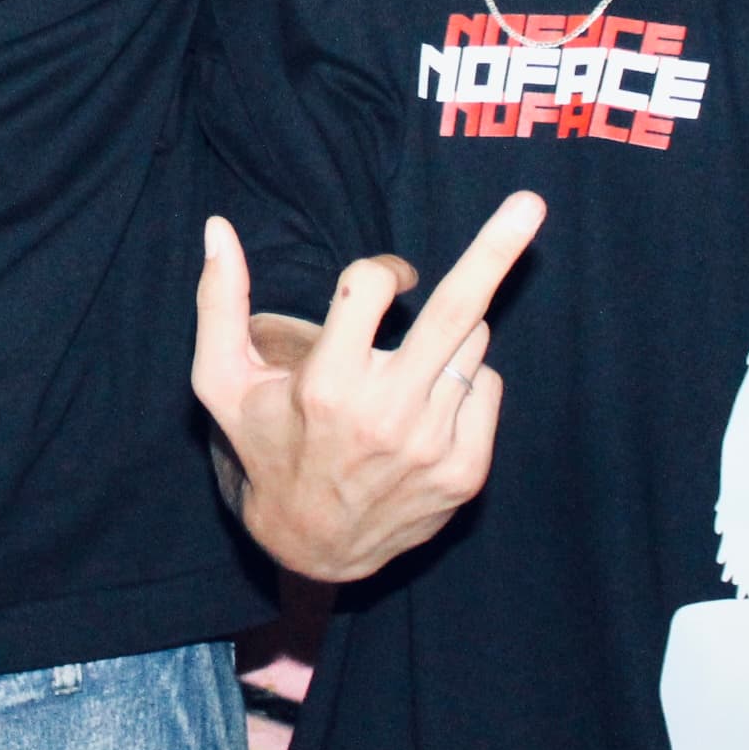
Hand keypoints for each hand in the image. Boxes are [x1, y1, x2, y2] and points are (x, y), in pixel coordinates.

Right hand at [191, 193, 543, 582]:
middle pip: (457, 312)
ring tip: (413, 364)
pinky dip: (464, 379)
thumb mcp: (222, 382)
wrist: (314, 546)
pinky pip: (486, 385)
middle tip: (531, 203)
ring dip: (451, 333)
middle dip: (497, 250)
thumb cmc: (266, 447)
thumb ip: (220, 302)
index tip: (386, 278)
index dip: (383, 268)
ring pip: (471, 344)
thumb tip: (218, 227)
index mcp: (326, 386)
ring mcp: (433, 446)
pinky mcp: (466, 472)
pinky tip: (430, 404)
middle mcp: (386, 415)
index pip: (373, 284)